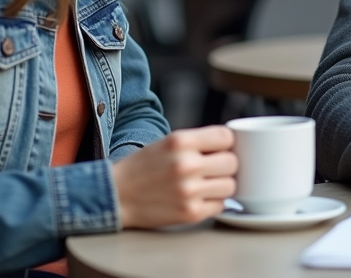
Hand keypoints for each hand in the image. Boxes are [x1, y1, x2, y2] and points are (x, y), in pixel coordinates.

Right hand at [111, 126, 237, 227]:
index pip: (226, 137)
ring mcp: (189, 191)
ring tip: (205, 184)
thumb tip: (233, 144)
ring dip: (221, 185)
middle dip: (225, 165)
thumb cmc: (144, 167)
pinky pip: (220, 205)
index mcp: (180, 141)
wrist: (117, 195)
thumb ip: (199, 142)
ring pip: (230, 185)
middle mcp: (186, 164)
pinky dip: (213, 202)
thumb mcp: (169, 142)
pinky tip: (199, 198)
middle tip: (212, 169)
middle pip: (232, 162)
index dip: (226, 144)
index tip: (220, 150)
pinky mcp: (190, 213)